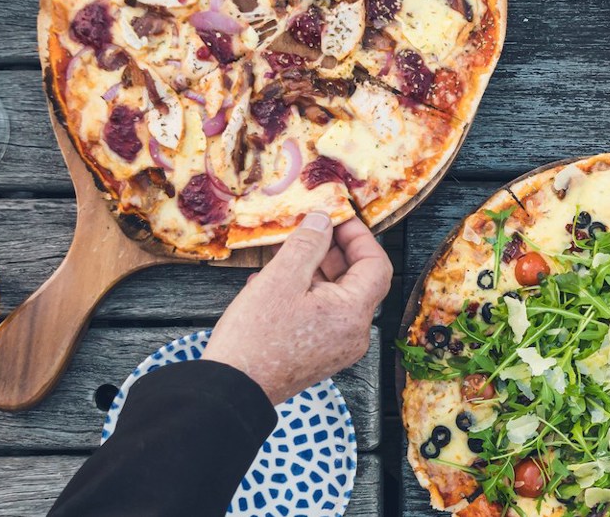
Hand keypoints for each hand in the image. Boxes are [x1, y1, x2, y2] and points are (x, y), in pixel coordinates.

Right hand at [204, 212, 391, 403]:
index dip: (359, 236)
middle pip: (357, 281)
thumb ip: (307, 244)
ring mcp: (337, 348)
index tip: (336, 218)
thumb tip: (323, 220)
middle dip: (333, 251)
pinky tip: (274, 284)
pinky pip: (321, 316)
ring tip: (285, 255)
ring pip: (336, 298)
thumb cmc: (255, 338)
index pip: (376, 265)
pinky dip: (305, 294)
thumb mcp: (280, 279)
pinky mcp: (318, 356)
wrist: (232, 391)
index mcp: (353, 314)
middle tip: (309, 230)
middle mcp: (353, 334)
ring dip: (315, 271)